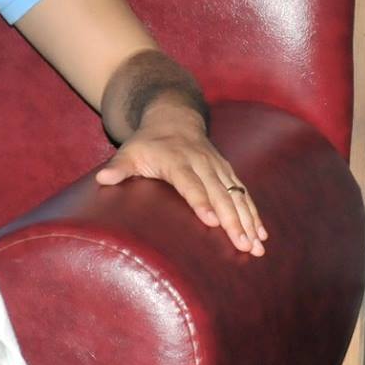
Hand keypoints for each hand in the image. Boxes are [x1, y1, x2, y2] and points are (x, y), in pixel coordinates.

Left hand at [95, 99, 268, 255]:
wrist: (175, 118)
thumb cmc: (148, 142)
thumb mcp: (130, 151)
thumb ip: (119, 167)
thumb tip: (103, 178)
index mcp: (177, 160)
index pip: (190, 183)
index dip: (201, 201)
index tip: (212, 221)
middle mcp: (202, 163)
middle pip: (219, 193)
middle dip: (233, 220)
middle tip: (242, 245)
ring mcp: (218, 167)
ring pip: (236, 195)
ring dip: (248, 220)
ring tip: (256, 247)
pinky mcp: (227, 172)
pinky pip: (243, 194)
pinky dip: (253, 213)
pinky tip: (261, 235)